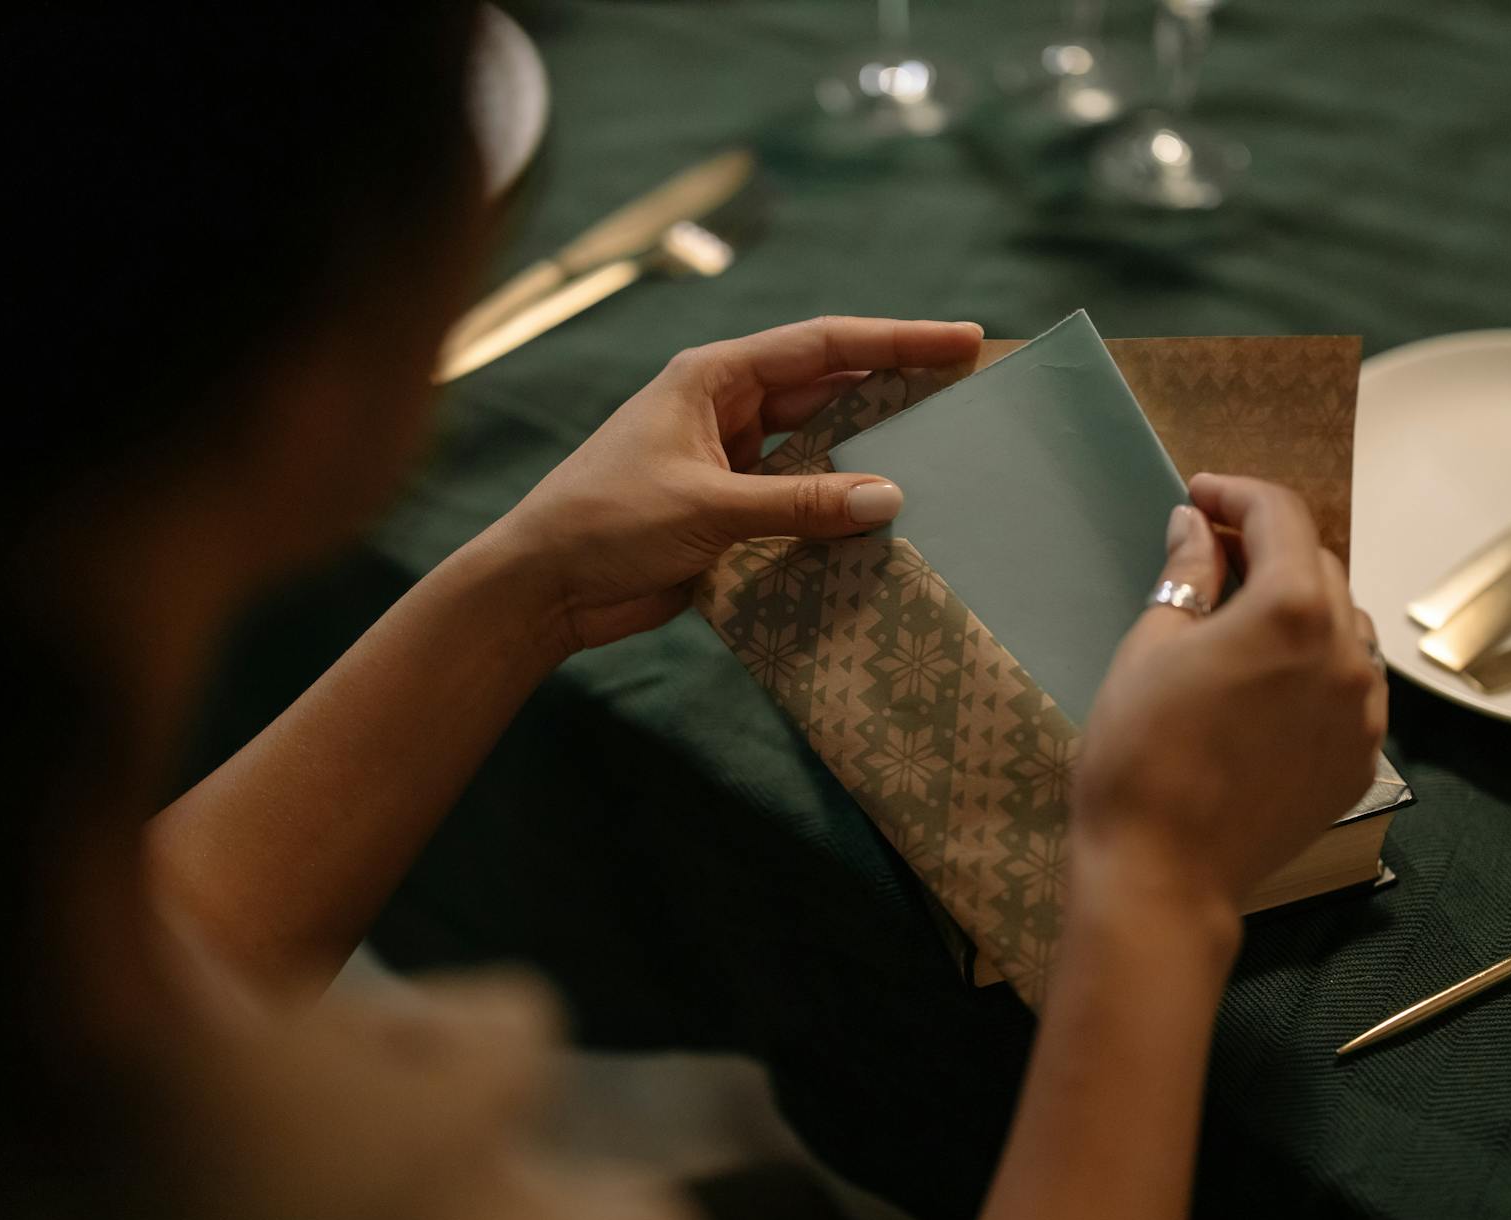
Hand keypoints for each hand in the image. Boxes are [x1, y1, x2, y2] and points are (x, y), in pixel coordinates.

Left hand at [493, 316, 982, 652]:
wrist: (542, 588)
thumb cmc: (605, 523)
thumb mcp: (707, 508)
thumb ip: (800, 503)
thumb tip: (890, 498)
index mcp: (713, 378)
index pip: (823, 345)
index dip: (897, 340)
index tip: (962, 340)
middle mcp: (725, 409)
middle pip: (828, 389)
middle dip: (894, 389)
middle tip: (968, 393)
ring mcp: (727, 460)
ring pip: (817, 446)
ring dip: (868, 453)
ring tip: (941, 455)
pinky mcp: (727, 511)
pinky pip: (799, 498)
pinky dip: (837, 507)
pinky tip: (881, 520)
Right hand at [1072, 474, 1386, 919]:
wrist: (1164, 872)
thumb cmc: (1138, 752)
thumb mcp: (1150, 647)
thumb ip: (1186, 575)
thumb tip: (1197, 524)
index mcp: (1292, 609)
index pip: (1281, 517)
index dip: (1237, 494)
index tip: (1199, 497)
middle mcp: (1347, 651)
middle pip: (1318, 566)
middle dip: (1268, 546)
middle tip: (1210, 551)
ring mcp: (1364, 710)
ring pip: (1345, 627)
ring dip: (1301, 605)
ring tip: (1244, 619)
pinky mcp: (1360, 758)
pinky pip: (1352, 687)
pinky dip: (1318, 665)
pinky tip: (1272, 683)